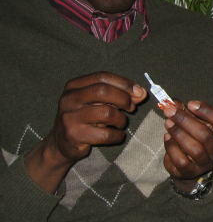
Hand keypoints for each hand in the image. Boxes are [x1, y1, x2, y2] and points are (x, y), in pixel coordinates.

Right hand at [26, 72, 146, 191]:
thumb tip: (141, 93)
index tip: (139, 92)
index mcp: (74, 86)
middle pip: (103, 91)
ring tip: (121, 123)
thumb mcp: (98, 103)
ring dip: (121, 119)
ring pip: (106, 113)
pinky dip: (117, 135)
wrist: (62, 144)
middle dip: (124, 98)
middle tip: (132, 108)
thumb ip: (118, 95)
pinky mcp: (74, 135)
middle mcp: (69, 99)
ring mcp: (69, 117)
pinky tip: (116, 135)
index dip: (124, 83)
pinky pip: (105, 134)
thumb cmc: (85, 119)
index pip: (102, 77)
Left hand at [161, 101, 212, 184]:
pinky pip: (181, 160)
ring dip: (179, 134)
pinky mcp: (190, 172)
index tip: (190, 103)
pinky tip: (167, 137)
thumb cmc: (193, 137)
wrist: (188, 163)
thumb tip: (172, 103)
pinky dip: (172, 147)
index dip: (207, 112)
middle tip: (170, 111)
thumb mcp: (192, 122)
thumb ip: (185, 111)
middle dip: (186, 121)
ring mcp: (205, 164)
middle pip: (206, 136)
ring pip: (195, 149)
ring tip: (168, 123)